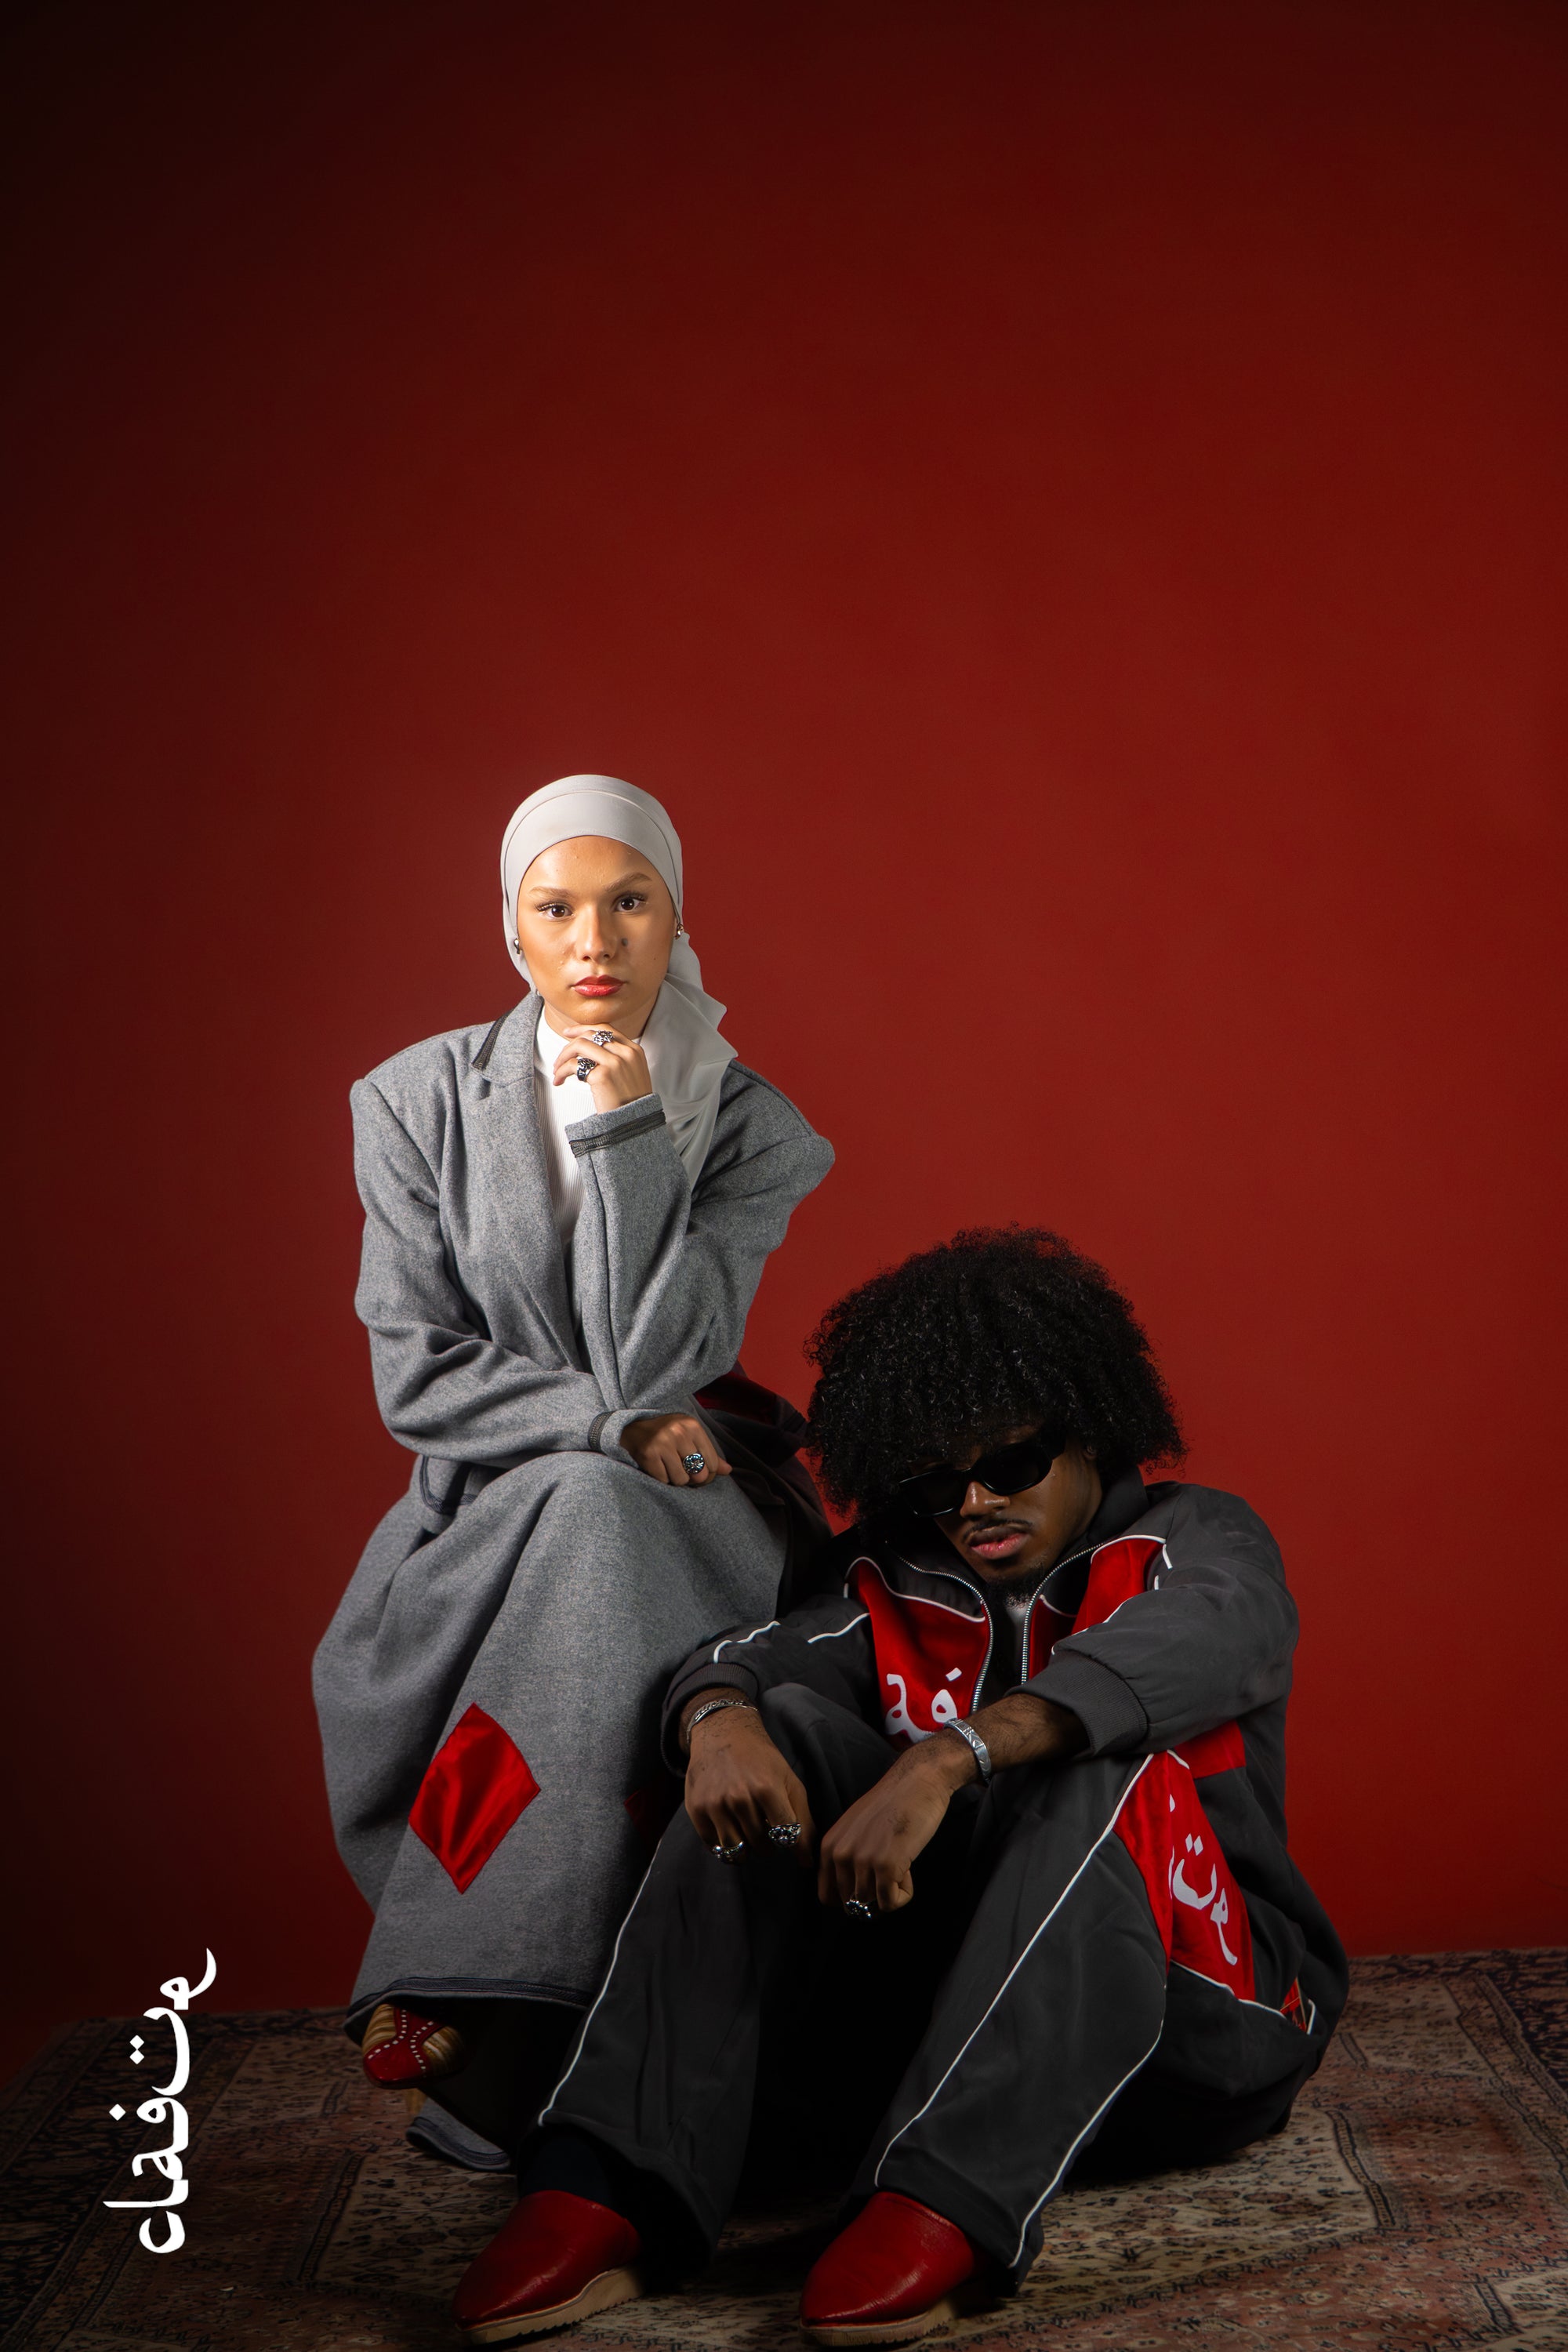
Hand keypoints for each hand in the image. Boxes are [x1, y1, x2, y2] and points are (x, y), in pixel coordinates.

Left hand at [553, 1022, 653, 1112]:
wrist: (635, 1123)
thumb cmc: (631, 1103)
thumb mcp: (633, 1074)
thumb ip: (619, 1058)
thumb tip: (590, 1050)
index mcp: (634, 1050)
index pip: (606, 1029)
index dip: (584, 1028)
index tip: (569, 1033)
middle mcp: (626, 1053)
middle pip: (590, 1035)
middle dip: (570, 1043)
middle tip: (560, 1055)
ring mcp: (615, 1063)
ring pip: (580, 1046)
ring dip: (563, 1056)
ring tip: (557, 1069)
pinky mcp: (603, 1076)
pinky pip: (574, 1066)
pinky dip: (561, 1071)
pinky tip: (559, 1080)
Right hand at [622, 1413, 731, 1485]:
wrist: (629, 1427)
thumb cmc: (664, 1433)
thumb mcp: (688, 1436)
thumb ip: (708, 1453)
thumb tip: (728, 1470)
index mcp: (692, 1426)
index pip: (712, 1464)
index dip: (706, 1473)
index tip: (695, 1470)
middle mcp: (679, 1433)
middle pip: (699, 1474)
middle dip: (691, 1478)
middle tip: (681, 1470)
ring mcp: (663, 1443)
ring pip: (681, 1480)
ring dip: (674, 1479)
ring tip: (667, 1467)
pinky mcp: (648, 1454)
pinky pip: (664, 1480)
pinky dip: (661, 1479)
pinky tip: (656, 1467)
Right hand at [682, 1694, 815, 1860]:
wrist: (722, 1734)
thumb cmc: (763, 1761)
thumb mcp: (790, 1781)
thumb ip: (803, 1820)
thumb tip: (807, 1862)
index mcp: (767, 1789)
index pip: (786, 1837)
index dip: (789, 1841)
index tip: (785, 1834)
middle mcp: (739, 1798)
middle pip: (762, 1846)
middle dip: (768, 1843)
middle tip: (764, 1826)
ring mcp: (716, 1805)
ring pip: (738, 1851)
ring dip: (746, 1847)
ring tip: (747, 1829)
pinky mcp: (697, 1810)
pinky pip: (715, 1846)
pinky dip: (724, 1843)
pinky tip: (729, 1824)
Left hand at [817, 1740, 970, 1911]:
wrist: (917, 1781)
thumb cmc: (892, 1804)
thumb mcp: (855, 1828)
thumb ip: (846, 1856)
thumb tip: (851, 1896)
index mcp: (829, 1846)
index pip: (827, 1896)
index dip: (851, 1898)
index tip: (870, 1884)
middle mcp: (840, 1854)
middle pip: (852, 1904)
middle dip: (874, 1897)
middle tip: (890, 1871)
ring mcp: (861, 1860)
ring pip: (871, 1906)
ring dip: (891, 1893)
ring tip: (901, 1865)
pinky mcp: (885, 1866)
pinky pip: (890, 1903)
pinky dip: (903, 1895)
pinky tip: (909, 1869)